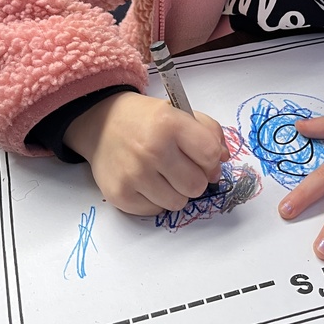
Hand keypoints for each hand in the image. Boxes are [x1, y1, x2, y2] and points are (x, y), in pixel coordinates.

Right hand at [64, 93, 226, 214]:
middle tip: (183, 168)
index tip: (205, 159)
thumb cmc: (146, 120)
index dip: (212, 160)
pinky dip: (155, 199)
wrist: (101, 124)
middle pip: (197, 185)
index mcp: (169, 124)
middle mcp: (152, 150)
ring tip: (163, 175)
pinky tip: (147, 182)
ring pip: (178, 203)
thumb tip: (222, 160)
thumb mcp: (179, 112)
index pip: (210, 155)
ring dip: (176, 192)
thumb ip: (209, 132)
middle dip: (195, 179)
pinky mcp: (120, 194)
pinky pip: (155, 210)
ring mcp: (134, 174)